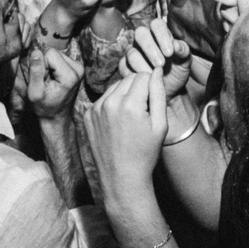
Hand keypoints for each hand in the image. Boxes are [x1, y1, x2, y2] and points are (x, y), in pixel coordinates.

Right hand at [25, 45, 84, 119]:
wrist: (57, 117)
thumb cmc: (45, 107)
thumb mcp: (35, 92)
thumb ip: (35, 71)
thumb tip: (35, 51)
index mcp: (70, 75)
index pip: (50, 53)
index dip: (41, 64)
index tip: (42, 80)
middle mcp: (78, 68)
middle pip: (53, 52)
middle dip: (45, 65)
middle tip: (46, 81)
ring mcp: (79, 67)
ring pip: (55, 54)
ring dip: (49, 66)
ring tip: (50, 82)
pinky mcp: (77, 67)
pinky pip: (59, 58)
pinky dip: (53, 67)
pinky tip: (54, 80)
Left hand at [81, 70, 166, 192]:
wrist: (122, 177)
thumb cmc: (145, 153)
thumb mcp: (160, 124)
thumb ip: (159, 93)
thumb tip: (156, 70)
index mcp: (130, 104)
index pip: (144, 75)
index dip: (151, 86)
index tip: (152, 103)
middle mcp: (109, 102)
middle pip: (129, 78)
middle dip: (138, 88)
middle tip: (143, 111)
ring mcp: (96, 108)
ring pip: (115, 86)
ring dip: (124, 95)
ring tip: (130, 117)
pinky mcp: (88, 114)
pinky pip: (104, 98)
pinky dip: (112, 104)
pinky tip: (118, 122)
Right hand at [117, 17, 190, 100]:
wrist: (168, 91)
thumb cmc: (176, 73)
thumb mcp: (185, 63)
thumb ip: (183, 52)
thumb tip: (177, 45)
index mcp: (159, 34)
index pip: (157, 24)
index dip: (162, 36)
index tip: (170, 53)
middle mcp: (143, 40)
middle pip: (141, 33)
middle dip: (151, 49)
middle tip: (161, 64)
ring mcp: (132, 51)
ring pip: (132, 51)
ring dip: (143, 64)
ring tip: (154, 75)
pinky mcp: (124, 66)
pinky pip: (124, 67)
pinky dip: (135, 74)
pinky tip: (146, 81)